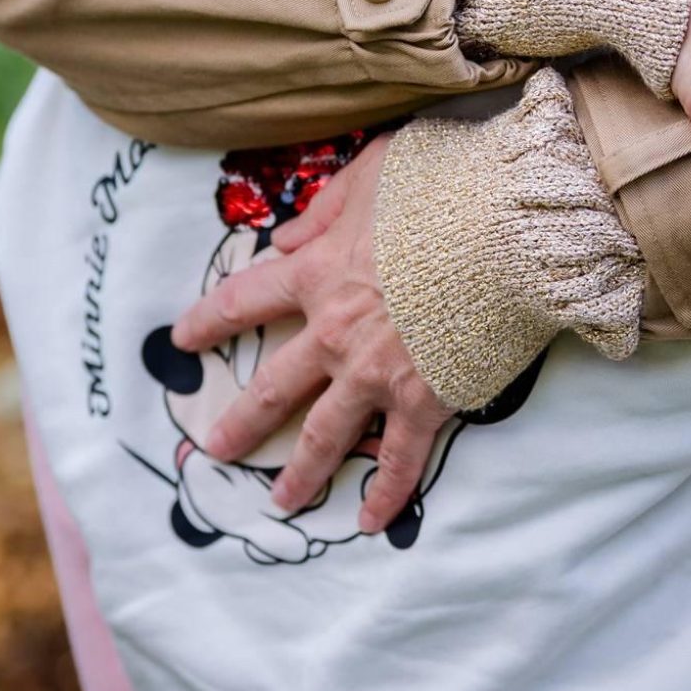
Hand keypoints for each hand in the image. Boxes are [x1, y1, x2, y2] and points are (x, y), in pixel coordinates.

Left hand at [171, 134, 452, 532]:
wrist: (506, 226)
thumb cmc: (442, 186)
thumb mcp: (372, 169)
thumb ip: (325, 204)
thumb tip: (287, 235)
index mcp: (317, 273)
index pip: (244, 301)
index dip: (210, 321)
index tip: (183, 338)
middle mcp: (334, 332)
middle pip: (274, 386)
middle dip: (243, 420)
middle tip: (218, 449)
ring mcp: (376, 373)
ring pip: (326, 434)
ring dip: (301, 472)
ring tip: (281, 502)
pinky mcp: (424, 401)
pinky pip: (399, 459)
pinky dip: (386, 494)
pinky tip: (369, 521)